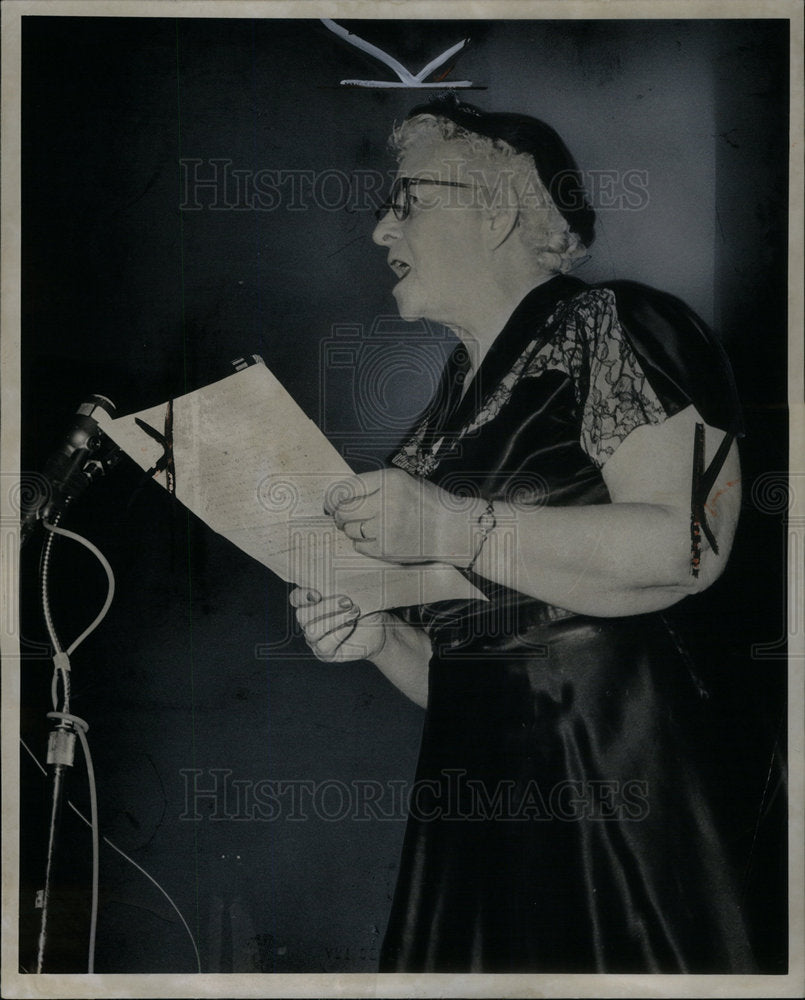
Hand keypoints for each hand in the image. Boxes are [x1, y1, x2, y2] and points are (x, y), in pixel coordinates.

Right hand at [289, 588, 388, 662]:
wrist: (379, 628)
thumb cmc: (365, 607)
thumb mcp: (355, 593)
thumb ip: (342, 586)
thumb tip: (339, 577)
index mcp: (311, 603)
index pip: (296, 598)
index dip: (302, 596)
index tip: (318, 594)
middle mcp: (309, 621)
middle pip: (302, 615)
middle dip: (325, 607)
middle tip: (347, 601)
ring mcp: (314, 639)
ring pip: (312, 631)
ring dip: (334, 620)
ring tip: (353, 612)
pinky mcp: (324, 653)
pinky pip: (323, 645)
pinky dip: (339, 633)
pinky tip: (351, 625)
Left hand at [324, 468, 471, 565]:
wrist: (453, 529)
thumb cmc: (428, 504)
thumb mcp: (403, 482)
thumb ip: (374, 485)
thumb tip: (339, 496)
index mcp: (389, 480)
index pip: (346, 488)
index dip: (333, 497)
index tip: (331, 502)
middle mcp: (386, 502)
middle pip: (344, 511)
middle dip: (341, 515)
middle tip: (345, 517)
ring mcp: (386, 527)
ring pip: (350, 530)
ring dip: (353, 530)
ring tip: (369, 527)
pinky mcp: (387, 549)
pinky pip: (359, 546)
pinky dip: (363, 544)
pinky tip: (378, 538)